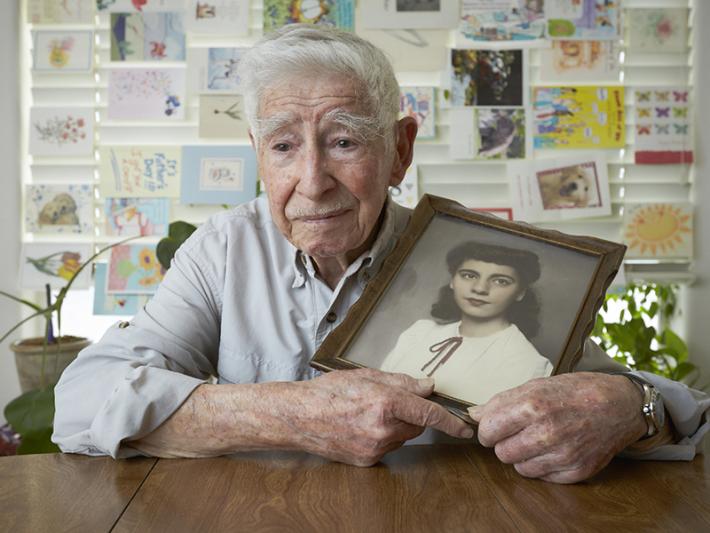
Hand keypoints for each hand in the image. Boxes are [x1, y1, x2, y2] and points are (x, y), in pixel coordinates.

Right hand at [288, 368, 473, 465]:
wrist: (298, 417)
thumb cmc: (328, 391)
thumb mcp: (365, 376)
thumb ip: (401, 382)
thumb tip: (427, 387)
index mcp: (384, 402)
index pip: (428, 413)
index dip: (450, 421)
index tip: (465, 428)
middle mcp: (382, 428)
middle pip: (417, 425)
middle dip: (412, 413)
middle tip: (390, 401)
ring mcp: (374, 448)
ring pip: (403, 436)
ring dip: (397, 425)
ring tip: (369, 413)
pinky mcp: (367, 461)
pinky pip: (388, 447)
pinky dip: (383, 437)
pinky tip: (362, 426)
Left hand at [468, 372, 646, 483]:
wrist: (620, 404)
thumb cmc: (577, 391)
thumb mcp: (537, 385)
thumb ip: (502, 401)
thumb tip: (474, 414)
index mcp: (533, 405)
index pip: (489, 429)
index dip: (486, 429)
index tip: (492, 428)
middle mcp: (547, 432)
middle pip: (502, 453)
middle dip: (503, 443)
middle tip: (516, 433)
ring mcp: (564, 454)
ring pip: (520, 468)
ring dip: (522, 456)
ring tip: (536, 440)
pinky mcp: (577, 471)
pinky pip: (543, 477)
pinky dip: (543, 466)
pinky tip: (552, 449)